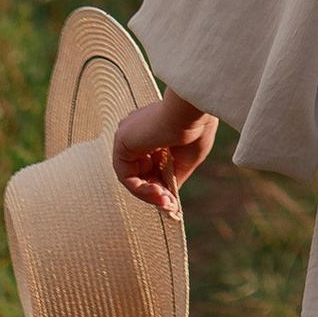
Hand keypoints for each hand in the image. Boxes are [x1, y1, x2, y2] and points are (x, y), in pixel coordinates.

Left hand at [112, 90, 215, 214]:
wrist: (192, 110)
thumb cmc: (195, 127)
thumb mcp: (187, 158)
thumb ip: (174, 176)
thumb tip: (169, 198)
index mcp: (153, 131)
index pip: (151, 166)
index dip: (161, 186)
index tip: (173, 202)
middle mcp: (137, 133)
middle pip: (141, 173)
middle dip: (156, 193)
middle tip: (171, 206)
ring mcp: (128, 137)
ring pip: (133, 178)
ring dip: (150, 195)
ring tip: (167, 201)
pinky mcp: (122, 143)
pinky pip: (126, 177)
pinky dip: (141, 189)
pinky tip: (159, 192)